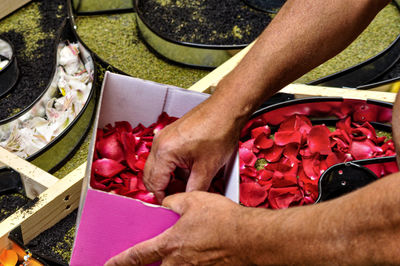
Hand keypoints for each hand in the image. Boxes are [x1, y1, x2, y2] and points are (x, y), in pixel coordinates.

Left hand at [104, 191, 250, 265]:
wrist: (250, 238)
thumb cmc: (223, 220)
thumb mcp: (194, 199)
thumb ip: (174, 201)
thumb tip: (167, 203)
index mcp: (171, 243)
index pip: (137, 256)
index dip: (119, 261)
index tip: (108, 265)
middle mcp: (180, 263)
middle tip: (146, 259)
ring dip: (171, 263)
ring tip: (179, 251)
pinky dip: (191, 262)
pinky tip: (199, 250)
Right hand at [143, 97, 241, 201]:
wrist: (226, 110)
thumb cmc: (218, 132)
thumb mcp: (207, 168)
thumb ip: (195, 189)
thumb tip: (188, 202)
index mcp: (164, 152)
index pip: (154, 184)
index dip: (162, 198)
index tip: (171, 206)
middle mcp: (159, 143)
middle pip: (151, 176)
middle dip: (163, 189)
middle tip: (179, 196)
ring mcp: (163, 137)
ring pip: (157, 167)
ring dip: (169, 178)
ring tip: (187, 184)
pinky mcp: (171, 135)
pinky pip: (164, 157)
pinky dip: (173, 167)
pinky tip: (189, 170)